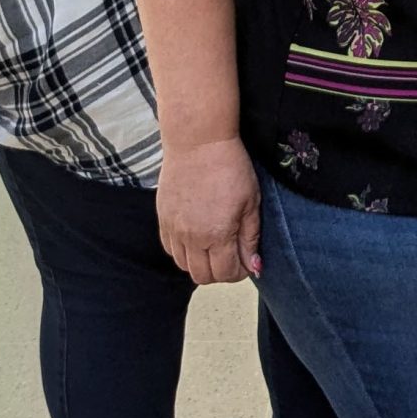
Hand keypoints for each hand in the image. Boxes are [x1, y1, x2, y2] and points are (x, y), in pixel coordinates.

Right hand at [159, 138, 262, 285]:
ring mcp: (174, 229)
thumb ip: (250, 238)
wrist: (197, 142)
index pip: (226, 274)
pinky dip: (183, 251)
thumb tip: (254, 266)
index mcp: (218, 234)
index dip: (240, 272)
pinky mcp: (162, 218)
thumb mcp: (251, 202)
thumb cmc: (230, 167)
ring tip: (213, 245)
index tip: (246, 261)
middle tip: (231, 255)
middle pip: (203, 276)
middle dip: (220, 272)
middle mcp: (192, 237)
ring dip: (200, 263)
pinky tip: (195, 236)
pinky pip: (169, 249)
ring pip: (183, 266)